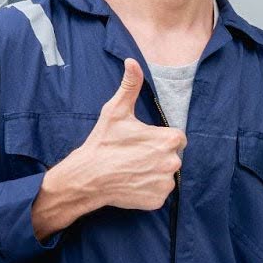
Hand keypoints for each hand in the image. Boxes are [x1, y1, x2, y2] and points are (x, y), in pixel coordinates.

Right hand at [32, 59, 185, 237]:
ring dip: (153, 172)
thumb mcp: (116, 111)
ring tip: (131, 169)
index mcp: (169, 139)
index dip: (158, 139)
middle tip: (133, 156)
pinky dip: (148, 189)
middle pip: (172, 156)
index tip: (141, 141)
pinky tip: (132, 183)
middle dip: (156, 155)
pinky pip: (159, 192)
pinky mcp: (158, 200)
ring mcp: (166, 183)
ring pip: (166, 175)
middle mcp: (173, 162)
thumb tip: (132, 61)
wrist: (87, 177)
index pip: (176, 138)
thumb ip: (130, 86)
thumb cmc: (103, 143)